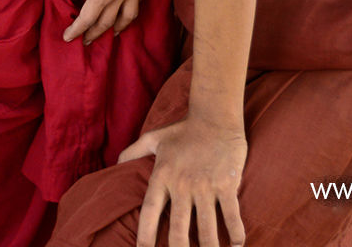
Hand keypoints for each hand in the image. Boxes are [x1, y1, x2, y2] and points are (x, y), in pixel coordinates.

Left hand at [48, 0, 154, 43]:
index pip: (87, 18)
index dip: (76, 30)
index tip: (67, 38)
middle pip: (106, 22)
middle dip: (95, 33)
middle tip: (87, 42)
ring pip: (128, 15)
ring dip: (120, 26)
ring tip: (115, 32)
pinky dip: (136, 5)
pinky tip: (134, 4)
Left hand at [120, 117, 247, 246]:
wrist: (214, 117)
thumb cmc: (183, 130)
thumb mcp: (153, 139)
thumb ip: (132, 152)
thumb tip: (114, 164)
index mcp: (161, 177)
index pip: (149, 213)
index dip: (145, 236)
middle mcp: (181, 186)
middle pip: (179, 230)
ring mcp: (205, 187)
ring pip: (207, 229)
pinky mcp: (226, 185)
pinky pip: (231, 216)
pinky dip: (236, 234)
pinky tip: (237, 246)